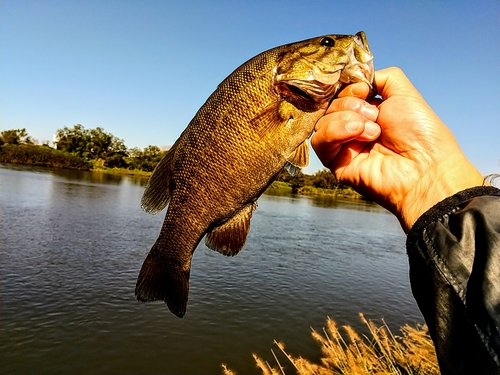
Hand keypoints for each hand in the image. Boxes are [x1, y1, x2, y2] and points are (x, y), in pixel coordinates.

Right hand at [312, 67, 483, 231]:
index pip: (341, 93)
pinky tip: (357, 133)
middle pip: (330, 106)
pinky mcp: (336, 164)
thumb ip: (380, 77)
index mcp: (369, 113)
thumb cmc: (421, 133)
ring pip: (322, 122)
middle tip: (374, 115)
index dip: (348, 88)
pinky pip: (319, 141)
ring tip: (372, 130)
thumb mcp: (403, 92)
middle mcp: (354, 129)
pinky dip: (335, 131)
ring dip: (346, 118)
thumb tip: (358, 76)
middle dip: (350, 104)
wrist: (425, 166)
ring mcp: (344, 147)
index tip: (365, 90)